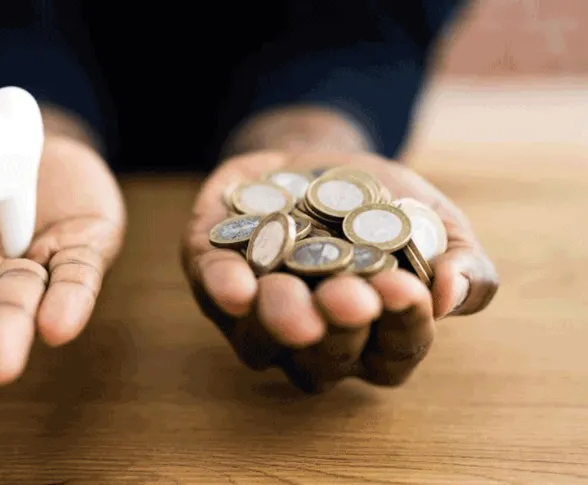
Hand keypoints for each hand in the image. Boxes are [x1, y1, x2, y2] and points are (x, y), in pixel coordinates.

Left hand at [181, 149, 498, 392]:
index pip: (393, 355)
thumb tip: (450, 295)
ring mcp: (255, 318)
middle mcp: (312, 343)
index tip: (404, 289)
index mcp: (373, 338)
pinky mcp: (212, 276)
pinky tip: (236, 284)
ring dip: (275, 318)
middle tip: (348, 295)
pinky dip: (222, 288)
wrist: (316, 161)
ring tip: (288, 290)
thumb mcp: (432, 223)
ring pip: (260, 342)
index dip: (401, 328)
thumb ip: (460, 262)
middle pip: (323, 361)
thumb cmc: (382, 206)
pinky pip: (212, 292)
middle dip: (335, 329)